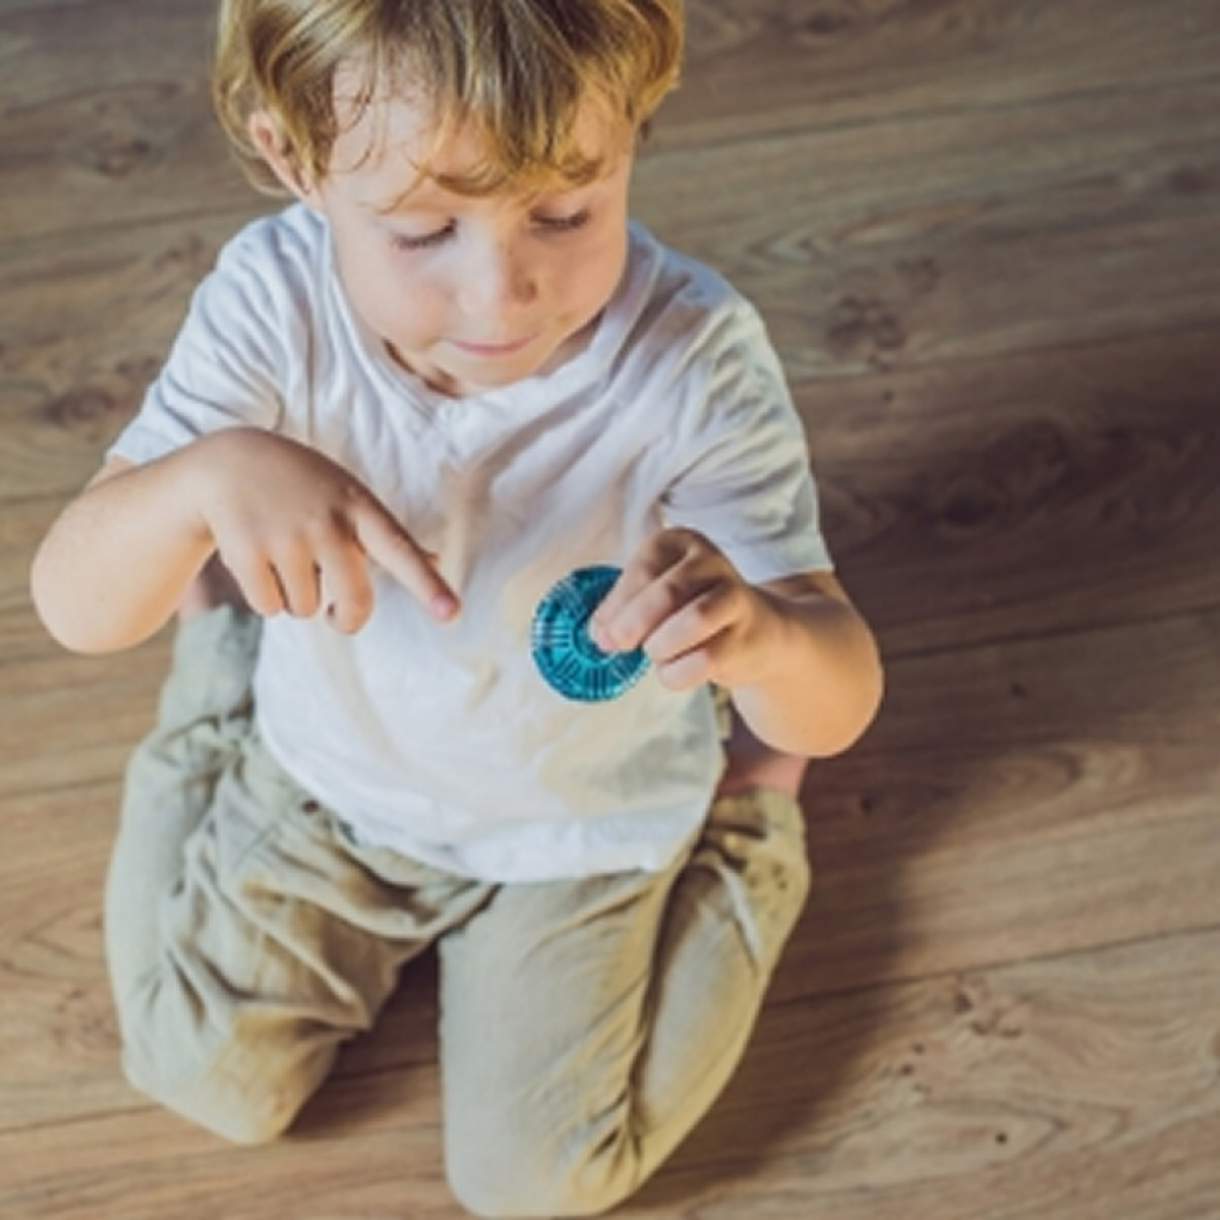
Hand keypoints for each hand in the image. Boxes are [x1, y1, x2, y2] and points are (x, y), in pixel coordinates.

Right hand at [188, 428, 458, 632]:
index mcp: (360, 510)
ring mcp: (286, 536)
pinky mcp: (247, 551)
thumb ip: (392, 536)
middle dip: (346, 619)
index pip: (401, 551)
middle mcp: (328, 522)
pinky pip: (269, 607)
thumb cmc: (306, 487)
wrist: (229, 463)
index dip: (428, 585)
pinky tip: (257, 559)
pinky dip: (265, 597)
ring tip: (283, 555)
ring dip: (296, 599)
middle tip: (337, 616)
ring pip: (305, 609)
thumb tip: (440, 559)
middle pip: (355, 602)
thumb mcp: (350, 498)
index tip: (452, 615)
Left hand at [589, 528, 784, 691]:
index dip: (617, 604)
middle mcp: (711, 562)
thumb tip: (598, 632)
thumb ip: (623, 608)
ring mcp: (735, 596)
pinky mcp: (747, 636)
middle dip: (634, 624)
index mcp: (680, 542)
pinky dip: (678, 672)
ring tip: (654, 654)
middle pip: (668, 592)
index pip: (644, 567)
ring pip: (694, 620)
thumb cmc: (689, 610)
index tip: (602, 634)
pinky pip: (706, 659)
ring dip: (661, 646)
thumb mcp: (653, 596)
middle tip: (618, 646)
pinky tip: (672, 671)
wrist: (754, 632)